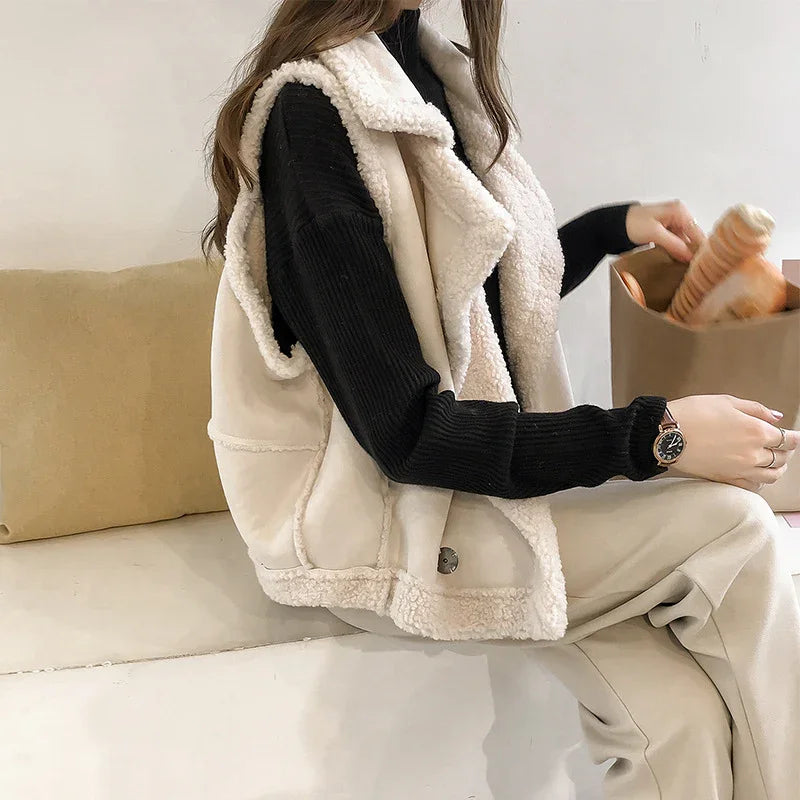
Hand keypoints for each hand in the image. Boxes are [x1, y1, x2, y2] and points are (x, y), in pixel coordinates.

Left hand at [626, 200, 706, 262]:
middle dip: (692, 250)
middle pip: (691, 236)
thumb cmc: (631, 223)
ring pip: (683, 241)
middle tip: (693, 267)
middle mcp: (678, 215)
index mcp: (679, 211)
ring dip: (683, 252)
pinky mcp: (665, 231)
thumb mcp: (655, 234)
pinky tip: (675, 260)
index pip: (696, 231)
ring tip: (685, 266)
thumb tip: (690, 255)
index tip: (701, 262)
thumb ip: (674, 244)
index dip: (699, 247)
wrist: (613, 225)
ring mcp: (671, 223)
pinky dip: (675, 251)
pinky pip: (675, 242)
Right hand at [665, 394, 798, 491]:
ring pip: (771, 475)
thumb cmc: (693, 414)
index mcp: (756, 431)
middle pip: (781, 458)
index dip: (794, 438)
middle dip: (786, 452)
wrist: (667, 434)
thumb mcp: (727, 401)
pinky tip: (758, 477)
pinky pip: (751, 487)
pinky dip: (759, 483)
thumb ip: (756, 409)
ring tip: (776, 464)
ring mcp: (740, 468)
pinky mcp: (725, 478)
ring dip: (777, 469)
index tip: (795, 436)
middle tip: (785, 448)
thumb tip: (776, 417)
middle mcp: (752, 453)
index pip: (787, 439)